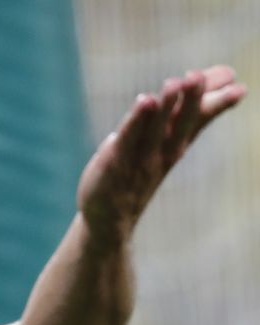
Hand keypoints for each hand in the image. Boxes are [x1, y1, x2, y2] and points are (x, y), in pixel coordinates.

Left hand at [78, 65, 245, 244]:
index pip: (199, 122)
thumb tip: (217, 86)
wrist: (111, 219)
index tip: (240, 88)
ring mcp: (139, 160)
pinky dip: (136, 122)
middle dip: (193, 100)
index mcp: (175, 146)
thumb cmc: (139, 172)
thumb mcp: (164, 144)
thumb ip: (184, 115)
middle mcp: (162, 153)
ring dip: (167, 107)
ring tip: (176, 82)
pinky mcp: (114, 163)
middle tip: (201, 77)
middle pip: (182, 124)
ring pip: (156, 131)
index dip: (218, 104)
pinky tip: (146, 101)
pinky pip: (127, 141)